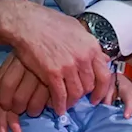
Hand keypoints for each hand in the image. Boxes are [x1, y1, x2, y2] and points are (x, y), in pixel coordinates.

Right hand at [0, 0, 110, 114]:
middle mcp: (83, 58)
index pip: (104, 75)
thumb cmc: (49, 22)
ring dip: (71, 102)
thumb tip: (101, 56)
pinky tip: (57, 109)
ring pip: (76, 93)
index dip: (102, 90)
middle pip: (89, 85)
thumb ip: (89, 44)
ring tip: (66, 105)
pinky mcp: (52, 73)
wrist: (27, 23)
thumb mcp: (76, 29)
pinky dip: (59, 105)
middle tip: (76, 99)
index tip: (96, 98)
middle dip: (83, 95)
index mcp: (91, 47)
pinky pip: (60, 95)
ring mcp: (68, 66)